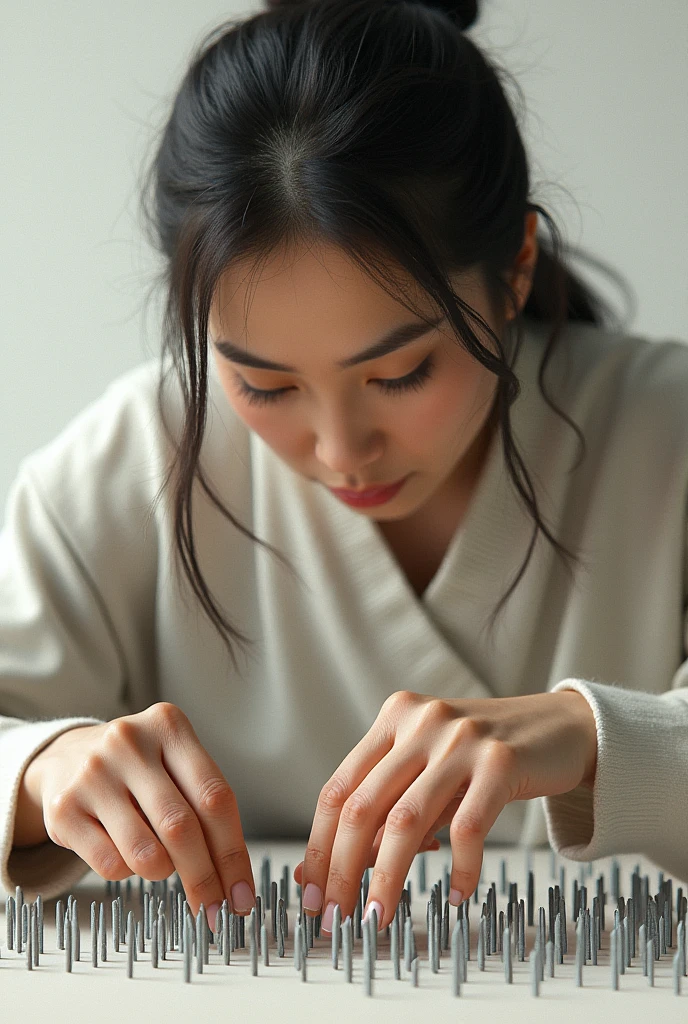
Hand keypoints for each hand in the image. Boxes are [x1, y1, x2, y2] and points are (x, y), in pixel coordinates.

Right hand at [23, 702, 255, 925]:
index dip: (233, 853)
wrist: (67, 756)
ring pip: (145, 852)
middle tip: (217, 913)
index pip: (214, 796)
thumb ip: (206, 807)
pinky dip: (127, 871)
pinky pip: (111, 864)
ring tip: (159, 859)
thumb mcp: (176, 765)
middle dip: (204, 879)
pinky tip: (123, 848)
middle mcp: (129, 743)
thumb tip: (234, 880)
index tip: (242, 895)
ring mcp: (93, 774)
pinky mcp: (64, 808)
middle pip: (182, 827)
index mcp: (168, 726)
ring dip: (162, 872)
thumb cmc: (139, 768)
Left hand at [294, 688, 596, 932]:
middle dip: (342, 870)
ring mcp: (462, 740)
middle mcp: (422, 722)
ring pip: (407, 820)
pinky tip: (455, 895)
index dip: (318, 847)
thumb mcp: (429, 771)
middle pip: (363, 806)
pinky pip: (468, 829)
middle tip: (336, 917)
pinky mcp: (503, 762)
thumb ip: (386, 808)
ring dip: (387, 878)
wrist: (560, 727)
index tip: (312, 893)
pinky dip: (458, 870)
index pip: (339, 789)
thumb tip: (328, 869)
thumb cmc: (484, 756)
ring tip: (378, 917)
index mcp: (395, 717)